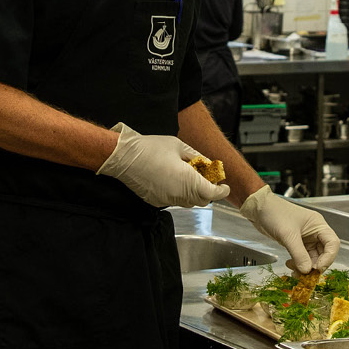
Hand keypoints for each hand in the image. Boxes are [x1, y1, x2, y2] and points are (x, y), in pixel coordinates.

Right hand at [96, 123, 230, 207]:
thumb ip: (197, 157)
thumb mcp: (179, 146)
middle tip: (208, 180)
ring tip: (189, 177)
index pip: (212, 193)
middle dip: (208, 192)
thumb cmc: (151, 148)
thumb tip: (207, 164)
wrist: (124, 157)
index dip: (221, 191)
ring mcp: (167, 200)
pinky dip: (179, 194)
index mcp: (187, 180)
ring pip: (188, 203)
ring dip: (193, 193)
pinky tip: (173, 181)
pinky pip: (174, 201)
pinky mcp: (156, 202)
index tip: (224, 186)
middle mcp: (178, 194)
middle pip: (201, 201)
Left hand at [238, 186, 339, 273]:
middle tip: (305, 275)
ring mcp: (306, 239)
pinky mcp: (297, 243)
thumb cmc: (275, 214)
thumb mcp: (288, 235)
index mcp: (318, 225)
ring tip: (294, 271)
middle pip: (324, 254)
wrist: (259, 209)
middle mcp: (315, 232)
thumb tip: (307, 271)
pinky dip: (298, 264)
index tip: (317, 269)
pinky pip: (302, 257)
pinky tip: (290, 265)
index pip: (332, 244)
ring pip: (312, 258)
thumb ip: (298, 254)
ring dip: (305, 267)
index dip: (328, 258)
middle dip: (315, 265)